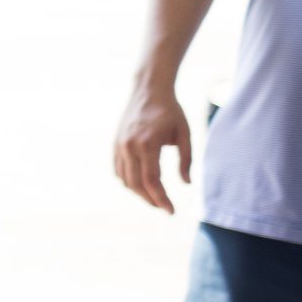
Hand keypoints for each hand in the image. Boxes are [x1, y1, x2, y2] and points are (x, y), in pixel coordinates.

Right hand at [113, 85, 192, 212]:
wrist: (148, 90)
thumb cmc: (170, 111)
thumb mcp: (185, 133)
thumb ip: (186, 160)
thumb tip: (186, 184)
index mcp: (147, 143)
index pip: (152, 180)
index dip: (161, 199)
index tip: (172, 211)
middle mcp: (129, 146)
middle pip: (136, 184)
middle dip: (151, 200)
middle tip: (165, 208)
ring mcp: (119, 145)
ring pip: (125, 179)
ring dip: (139, 193)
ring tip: (155, 198)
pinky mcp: (115, 144)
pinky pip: (119, 170)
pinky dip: (129, 182)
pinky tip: (142, 185)